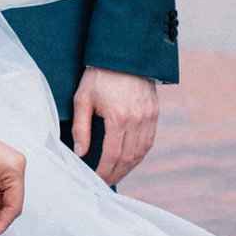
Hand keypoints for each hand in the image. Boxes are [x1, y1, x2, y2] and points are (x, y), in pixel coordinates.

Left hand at [71, 68, 160, 186]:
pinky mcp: (154, 112)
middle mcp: (137, 120)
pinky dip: (139, 154)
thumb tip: (81, 153)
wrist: (124, 53)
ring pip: (141, 152)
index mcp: (119, 117)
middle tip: (105, 183)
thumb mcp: (82, 99)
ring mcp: (149, 116)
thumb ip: (80, 128)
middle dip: (116, 173)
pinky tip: (129, 159)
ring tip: (116, 174)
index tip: (95, 181)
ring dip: (129, 167)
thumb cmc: (99, 75)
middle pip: (128, 158)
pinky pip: (149, 141)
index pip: (112, 155)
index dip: (104, 171)